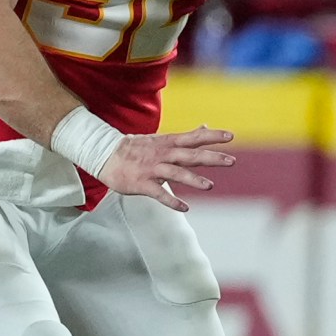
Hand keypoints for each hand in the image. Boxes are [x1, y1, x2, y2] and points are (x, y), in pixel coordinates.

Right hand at [95, 126, 234, 211]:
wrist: (104, 155)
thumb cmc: (136, 148)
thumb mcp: (161, 139)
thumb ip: (186, 137)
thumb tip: (205, 127)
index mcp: (168, 143)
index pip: (193, 138)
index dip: (212, 136)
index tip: (231, 136)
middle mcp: (162, 155)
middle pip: (189, 155)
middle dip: (210, 158)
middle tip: (231, 161)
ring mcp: (152, 169)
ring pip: (175, 173)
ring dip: (192, 179)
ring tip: (209, 186)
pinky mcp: (142, 183)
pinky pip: (158, 193)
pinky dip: (172, 201)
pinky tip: (185, 208)